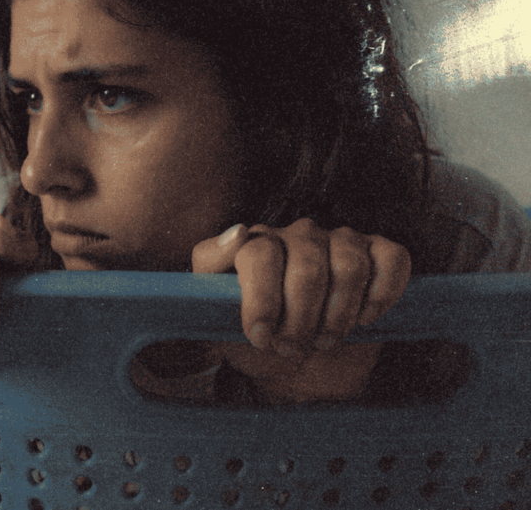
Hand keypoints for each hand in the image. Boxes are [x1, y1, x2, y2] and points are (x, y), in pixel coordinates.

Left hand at [192, 218, 410, 356]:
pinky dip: (381, 293)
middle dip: (301, 318)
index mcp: (256, 243)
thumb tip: (237, 232)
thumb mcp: (213, 312)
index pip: (259, 253)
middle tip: (292, 347)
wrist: (298, 369)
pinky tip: (364, 318)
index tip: (261, 336)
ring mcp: (340, 241)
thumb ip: (209, 266)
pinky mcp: (377, 256)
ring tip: (324, 340)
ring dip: (338, 315)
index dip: (261, 300)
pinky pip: (391, 259)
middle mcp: (297, 235)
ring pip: (349, 265)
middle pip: (307, 267)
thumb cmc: (257, 337)